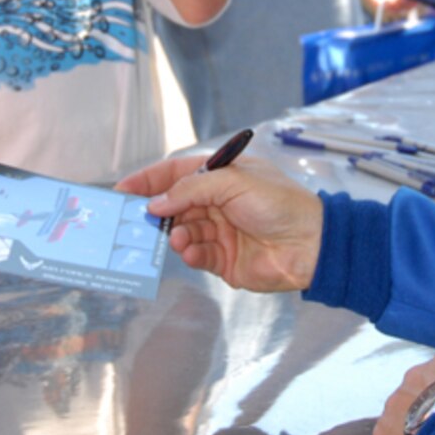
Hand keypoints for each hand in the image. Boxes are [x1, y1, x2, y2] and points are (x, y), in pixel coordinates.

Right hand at [117, 155, 324, 291]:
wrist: (311, 244)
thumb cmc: (279, 204)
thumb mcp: (233, 183)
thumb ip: (190, 190)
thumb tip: (155, 204)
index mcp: (221, 177)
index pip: (176, 174)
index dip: (149, 181)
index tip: (122, 190)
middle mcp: (218, 203)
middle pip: (175, 205)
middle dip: (158, 213)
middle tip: (138, 221)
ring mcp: (220, 232)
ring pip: (183, 232)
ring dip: (176, 235)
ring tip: (177, 238)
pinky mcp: (224, 260)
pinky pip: (197, 256)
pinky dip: (190, 254)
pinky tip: (191, 252)